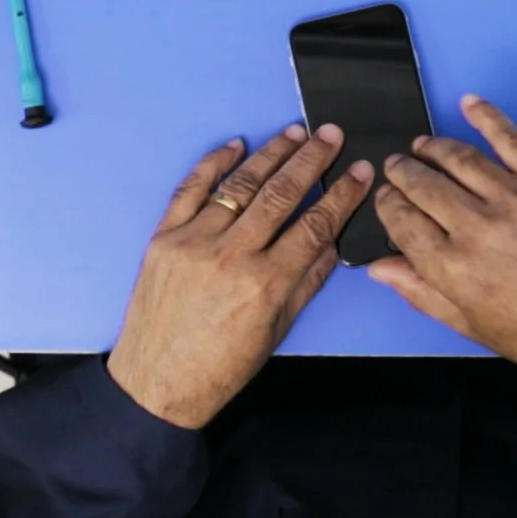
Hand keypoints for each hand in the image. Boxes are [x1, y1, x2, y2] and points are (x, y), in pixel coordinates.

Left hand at [108, 123, 371, 428]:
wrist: (157, 384)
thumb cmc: (220, 368)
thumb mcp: (276, 331)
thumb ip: (305, 283)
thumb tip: (330, 243)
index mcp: (265, 284)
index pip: (315, 225)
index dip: (342, 195)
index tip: (359, 172)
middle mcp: (231, 256)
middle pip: (281, 194)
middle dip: (311, 160)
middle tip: (331, 135)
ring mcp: (193, 242)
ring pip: (239, 185)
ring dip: (270, 154)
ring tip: (295, 133)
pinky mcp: (164, 238)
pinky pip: (190, 190)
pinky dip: (213, 164)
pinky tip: (235, 146)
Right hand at [368, 96, 516, 392]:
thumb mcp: (470, 325)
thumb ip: (421, 292)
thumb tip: (381, 267)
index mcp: (453, 269)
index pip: (402, 221)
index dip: (387, 205)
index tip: (385, 198)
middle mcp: (477, 229)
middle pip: (423, 185)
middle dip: (402, 173)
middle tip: (396, 167)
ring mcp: (513, 200)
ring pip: (458, 158)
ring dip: (433, 147)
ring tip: (421, 146)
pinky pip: (511, 140)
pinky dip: (488, 117)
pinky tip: (469, 104)